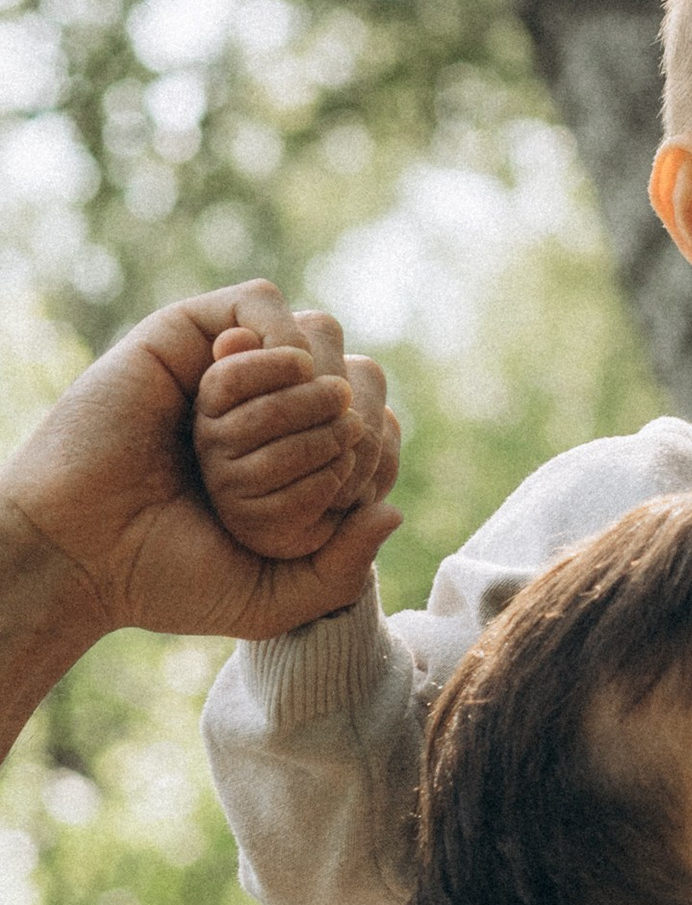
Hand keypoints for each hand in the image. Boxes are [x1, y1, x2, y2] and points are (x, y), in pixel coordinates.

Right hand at [0, 283, 401, 653]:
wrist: (84, 552)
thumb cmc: (167, 578)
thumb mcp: (272, 599)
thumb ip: (341, 573)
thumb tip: (392, 512)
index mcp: (288, 469)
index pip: (373, 427)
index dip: (380, 448)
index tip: (354, 486)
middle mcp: (262, 417)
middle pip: (353, 376)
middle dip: (352, 415)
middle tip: (332, 448)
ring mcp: (226, 374)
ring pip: (314, 335)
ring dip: (314, 380)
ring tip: (289, 420)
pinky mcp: (185, 335)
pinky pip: (259, 305)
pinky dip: (279, 336)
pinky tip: (271, 375)